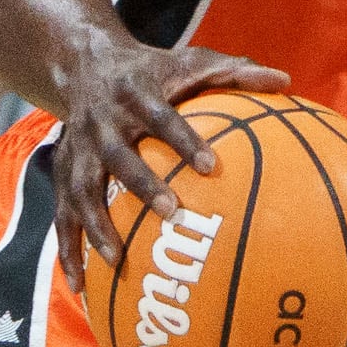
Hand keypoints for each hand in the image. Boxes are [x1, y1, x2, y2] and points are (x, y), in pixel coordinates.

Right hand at [50, 33, 292, 273]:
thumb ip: (234, 72)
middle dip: (141, 183)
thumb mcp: (190, 61)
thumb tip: (284, 81)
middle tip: (172, 212)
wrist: (86, 62)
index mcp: (135, 92)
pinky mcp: (63, 171)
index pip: (160, 116)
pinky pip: (62, 213)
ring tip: (116, 260)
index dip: (183, 139)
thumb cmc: (153, 70)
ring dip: (96, 224)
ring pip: (82, 188)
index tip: (211, 166)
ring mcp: (78, 148)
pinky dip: (67, 248)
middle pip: (117, 154)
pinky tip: (79, 284)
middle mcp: (102, 121)